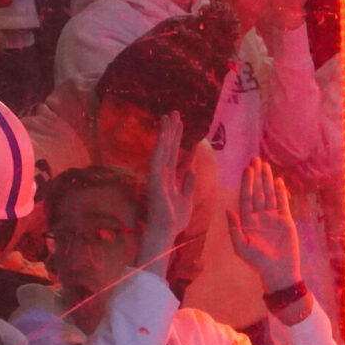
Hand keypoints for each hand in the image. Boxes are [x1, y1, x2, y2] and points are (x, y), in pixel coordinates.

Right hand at [139, 114, 195, 273]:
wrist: (166, 233)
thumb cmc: (174, 219)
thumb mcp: (186, 199)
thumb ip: (187, 185)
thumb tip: (190, 170)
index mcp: (169, 177)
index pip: (174, 153)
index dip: (177, 137)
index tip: (180, 122)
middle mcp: (162, 174)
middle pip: (167, 147)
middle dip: (171, 130)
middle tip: (174, 112)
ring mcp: (157, 177)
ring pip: (162, 150)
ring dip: (166, 134)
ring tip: (169, 117)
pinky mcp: (155, 182)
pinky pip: (158, 161)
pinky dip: (160, 148)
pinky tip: (163, 136)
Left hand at [226, 159, 303, 286]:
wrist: (279, 271)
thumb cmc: (258, 262)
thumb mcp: (242, 247)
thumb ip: (234, 228)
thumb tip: (227, 209)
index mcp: (248, 221)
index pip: (246, 197)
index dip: (247, 183)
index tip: (247, 169)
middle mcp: (260, 217)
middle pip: (258, 192)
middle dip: (257, 176)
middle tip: (255, 160)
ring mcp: (273, 218)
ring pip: (270, 194)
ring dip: (268, 180)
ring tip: (266, 166)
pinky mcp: (286, 221)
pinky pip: (283, 203)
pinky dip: (281, 192)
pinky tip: (278, 181)